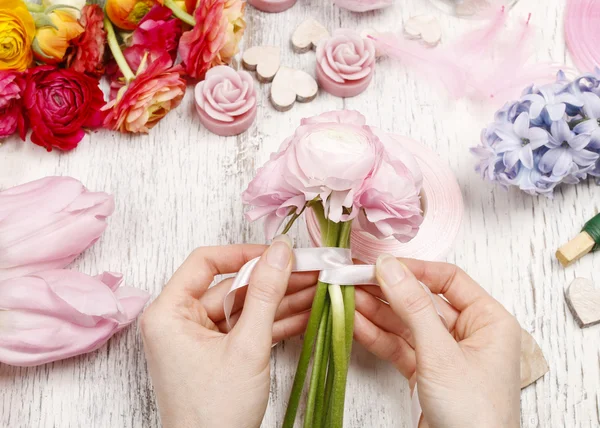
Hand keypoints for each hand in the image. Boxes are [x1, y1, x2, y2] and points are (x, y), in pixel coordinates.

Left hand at [141, 238, 316, 427]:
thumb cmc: (215, 413)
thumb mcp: (247, 346)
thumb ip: (266, 294)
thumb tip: (281, 252)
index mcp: (169, 312)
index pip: (206, 262)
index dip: (245, 253)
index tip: (279, 253)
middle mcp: (179, 321)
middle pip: (232, 286)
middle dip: (275, 281)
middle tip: (310, 271)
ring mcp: (198, 338)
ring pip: (244, 307)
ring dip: (280, 301)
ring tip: (317, 289)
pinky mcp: (216, 353)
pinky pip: (246, 328)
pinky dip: (273, 323)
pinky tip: (306, 313)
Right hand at [353, 255, 520, 427]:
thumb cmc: (476, 416)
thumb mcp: (441, 354)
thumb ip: (413, 308)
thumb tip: (390, 268)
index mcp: (488, 321)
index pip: (447, 280)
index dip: (413, 269)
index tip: (381, 264)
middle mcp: (468, 334)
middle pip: (421, 301)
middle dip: (387, 292)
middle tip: (354, 280)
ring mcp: (445, 354)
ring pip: (406, 324)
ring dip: (376, 312)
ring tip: (346, 298)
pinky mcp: (427, 374)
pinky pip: (400, 347)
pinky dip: (377, 336)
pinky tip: (355, 323)